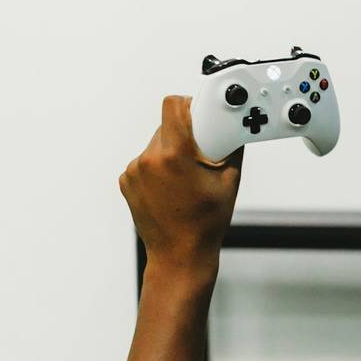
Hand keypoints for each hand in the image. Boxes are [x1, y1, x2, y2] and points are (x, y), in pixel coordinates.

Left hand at [120, 96, 242, 273]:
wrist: (179, 254)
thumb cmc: (205, 223)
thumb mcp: (229, 181)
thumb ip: (230, 146)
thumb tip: (234, 125)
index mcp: (173, 155)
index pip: (173, 105)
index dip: (189, 106)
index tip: (200, 114)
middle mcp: (148, 160)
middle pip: (167, 126)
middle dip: (185, 136)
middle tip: (201, 156)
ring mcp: (134, 171)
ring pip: (157, 144)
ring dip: (172, 152)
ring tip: (186, 179)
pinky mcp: (126, 181)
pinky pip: (146, 161)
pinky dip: (159, 168)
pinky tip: (172, 188)